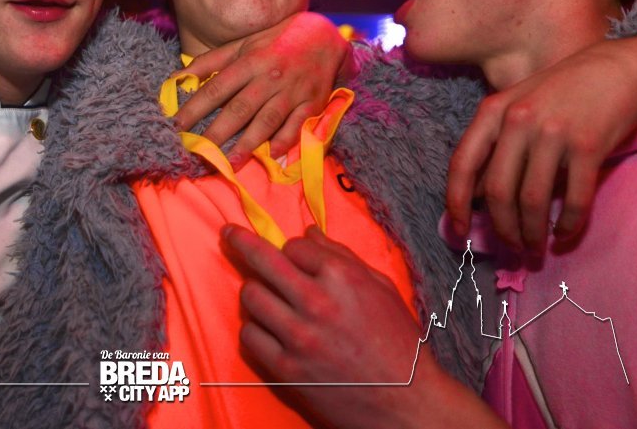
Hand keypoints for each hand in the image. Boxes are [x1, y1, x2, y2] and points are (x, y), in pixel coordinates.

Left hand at [173, 12, 354, 162]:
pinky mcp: (312, 104)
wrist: (324, 37)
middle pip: (239, 109)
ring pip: (266, 121)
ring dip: (247, 144)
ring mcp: (292, 92)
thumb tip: (179, 76)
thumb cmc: (276, 42)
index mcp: (249, 61)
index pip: (216, 88)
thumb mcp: (242, 45)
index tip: (176, 126)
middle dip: (216, 132)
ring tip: (229, 164)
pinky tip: (271, 157)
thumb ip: (210, 61)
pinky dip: (285, 142)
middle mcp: (269, 77)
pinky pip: (296, 126)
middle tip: (197, 152)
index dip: (194, 108)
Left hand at [223, 226, 496, 427]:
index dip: (293, 250)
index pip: (294, 246)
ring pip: (251, 297)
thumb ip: (343, 257)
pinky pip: (249, 336)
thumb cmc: (399, 343)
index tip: (293, 256)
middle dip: (240, 241)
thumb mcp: (381, 288)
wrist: (407, 403)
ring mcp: (298, 337)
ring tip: (266, 297)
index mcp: (343, 277)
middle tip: (229, 233)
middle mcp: (317, 302)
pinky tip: (268, 330)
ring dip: (255, 292)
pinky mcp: (286, 368)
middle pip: (262, 261)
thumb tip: (309, 234)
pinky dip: (255, 329)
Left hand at [447, 36, 636, 252]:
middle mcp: (518, 120)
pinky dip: (567, 224)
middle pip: (498, 192)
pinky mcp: (588, 145)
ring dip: (532, 234)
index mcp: (494, 110)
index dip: (456, 202)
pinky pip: (573, 198)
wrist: (618, 64)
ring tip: (536, 249)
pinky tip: (565, 234)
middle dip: (502, 229)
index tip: (458, 231)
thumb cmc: (564, 89)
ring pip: (532, 201)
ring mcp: (552, 132)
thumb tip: (475, 196)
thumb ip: (497, 143)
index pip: (463, 163)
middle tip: (513, 249)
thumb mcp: (518, 105)